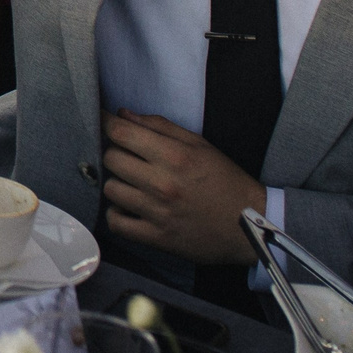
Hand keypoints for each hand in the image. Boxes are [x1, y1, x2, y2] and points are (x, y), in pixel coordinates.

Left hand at [99, 111, 263, 263]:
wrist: (250, 225)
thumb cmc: (226, 181)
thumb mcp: (200, 145)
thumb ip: (160, 127)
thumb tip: (123, 114)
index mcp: (175, 156)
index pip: (121, 133)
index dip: (105, 123)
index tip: (102, 121)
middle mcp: (163, 183)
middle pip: (110, 158)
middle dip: (114, 152)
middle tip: (126, 156)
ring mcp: (158, 212)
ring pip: (110, 189)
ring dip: (117, 182)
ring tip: (132, 183)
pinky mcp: (157, 238)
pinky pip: (116, 223)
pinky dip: (117, 213)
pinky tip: (129, 207)